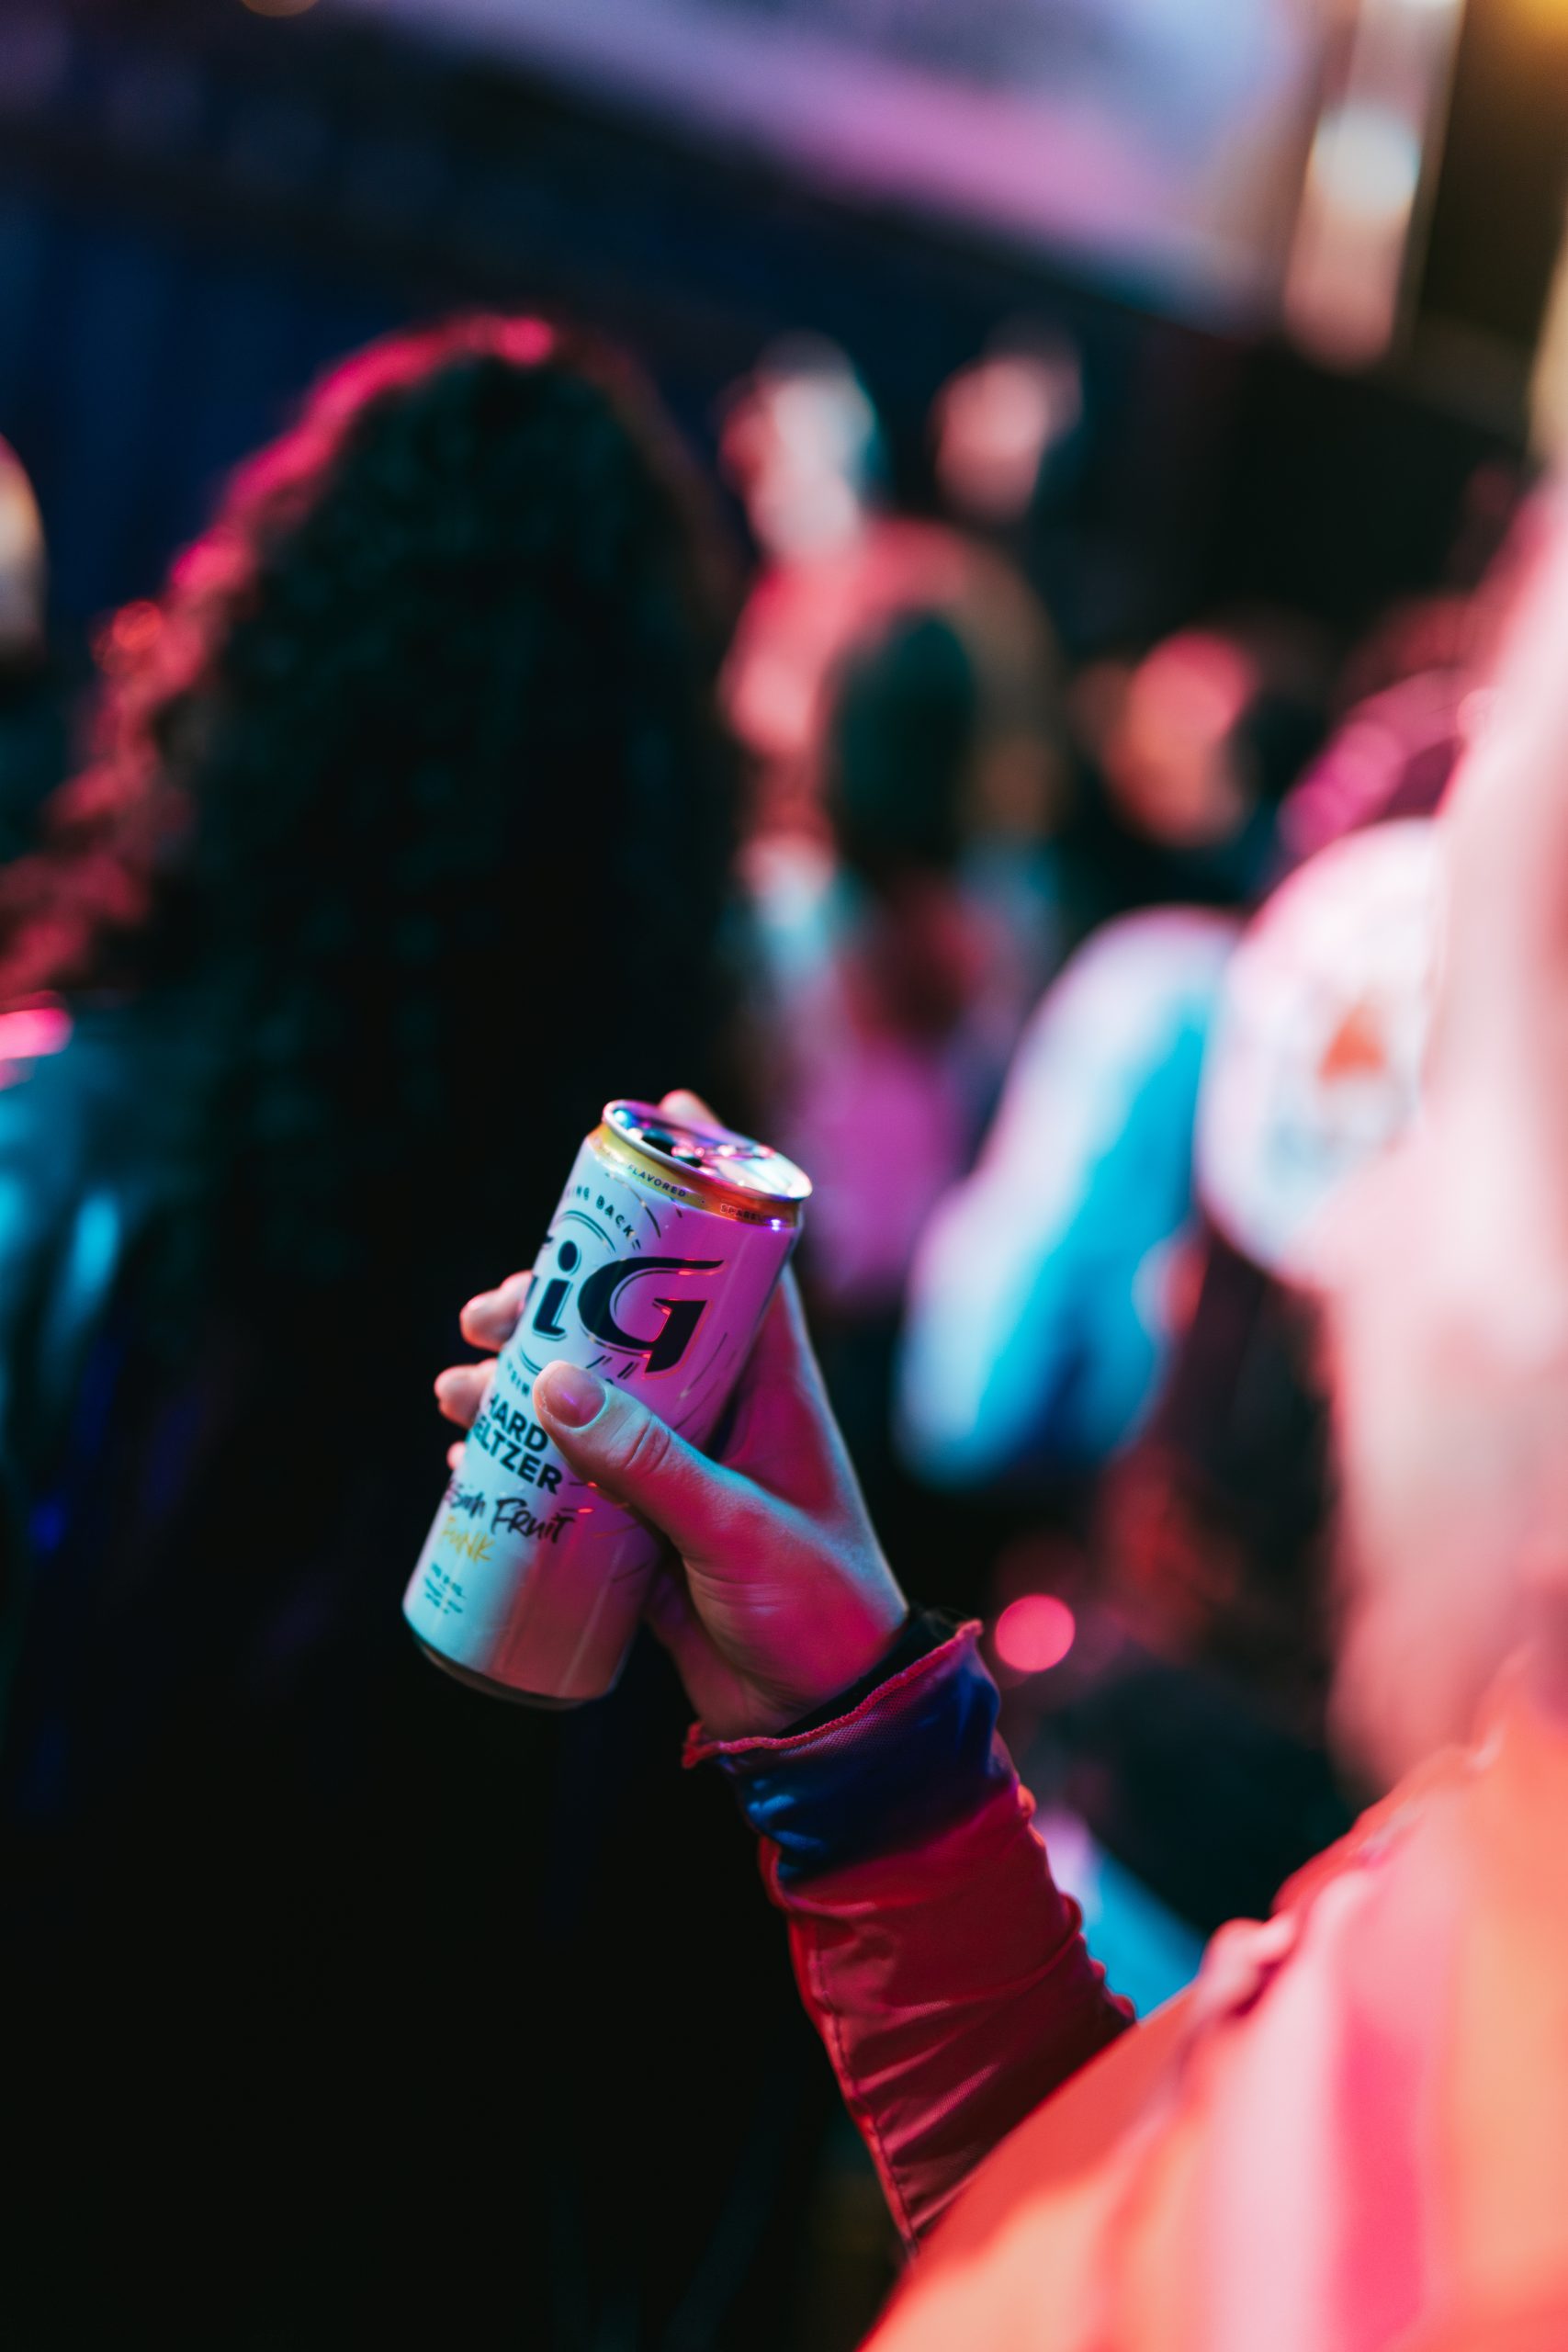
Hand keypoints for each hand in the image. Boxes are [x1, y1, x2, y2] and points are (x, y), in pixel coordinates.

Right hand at [435, 1104, 908, 1738]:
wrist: (822, 1724)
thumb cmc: (815, 1612)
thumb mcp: (735, 1532)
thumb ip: (651, 1466)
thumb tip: (550, 1381)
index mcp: (772, 1384)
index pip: (743, 1257)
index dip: (706, 1181)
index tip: (661, 1112)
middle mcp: (722, 1409)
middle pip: (634, 1319)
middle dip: (559, 1298)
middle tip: (492, 1310)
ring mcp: (677, 1465)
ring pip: (588, 1391)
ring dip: (519, 1379)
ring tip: (457, 1389)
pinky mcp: (640, 1525)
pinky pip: (569, 1469)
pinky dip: (518, 1454)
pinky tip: (469, 1458)